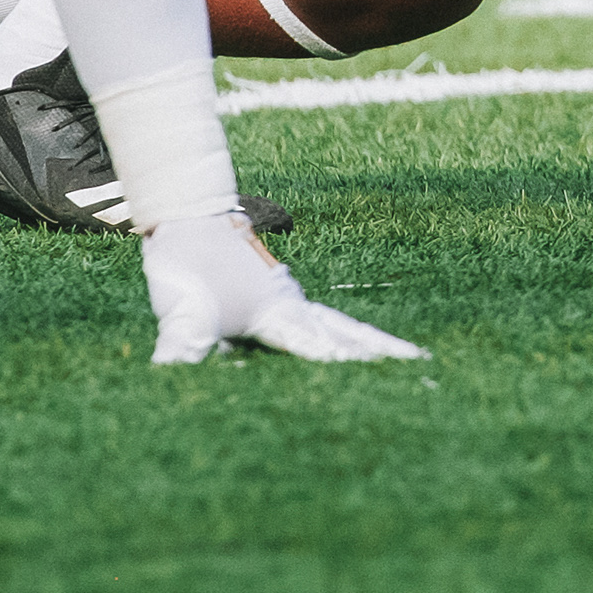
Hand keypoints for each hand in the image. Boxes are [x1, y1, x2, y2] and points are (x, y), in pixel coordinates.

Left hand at [141, 216, 423, 364]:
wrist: (190, 211)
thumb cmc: (188, 260)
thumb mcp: (181, 310)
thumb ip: (182, 346)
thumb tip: (168, 376)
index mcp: (279, 312)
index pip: (320, 347)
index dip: (350, 365)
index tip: (387, 381)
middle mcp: (294, 305)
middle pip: (350, 332)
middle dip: (385, 351)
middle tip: (424, 363)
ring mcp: (291, 297)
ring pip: (342, 323)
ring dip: (372, 341)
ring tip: (406, 354)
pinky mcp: (280, 294)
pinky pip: (325, 319)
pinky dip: (349, 332)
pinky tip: (346, 341)